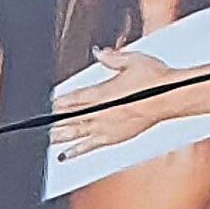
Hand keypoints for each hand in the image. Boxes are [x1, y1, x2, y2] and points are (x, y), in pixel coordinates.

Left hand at [52, 47, 178, 156]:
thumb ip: (113, 57)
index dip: (59, 101)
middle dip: (54, 122)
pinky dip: (76, 151)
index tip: (48, 103)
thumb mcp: (133, 60)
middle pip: (70, 118)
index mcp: (102, 93)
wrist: (171, 96)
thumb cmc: (156, 78)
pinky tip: (65, 155)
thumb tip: (99, 53)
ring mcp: (105, 127)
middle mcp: (100, 112)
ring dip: (60, 137)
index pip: (74, 98)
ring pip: (76, 133)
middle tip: (38, 126)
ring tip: (46, 139)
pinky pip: (90, 147)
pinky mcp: (113, 138)